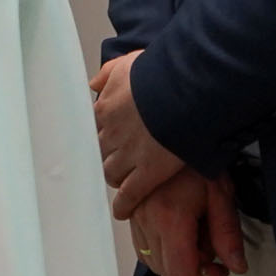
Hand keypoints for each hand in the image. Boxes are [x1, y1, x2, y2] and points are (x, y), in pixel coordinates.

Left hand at [93, 50, 184, 216]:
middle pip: (101, 151)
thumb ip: (109, 75)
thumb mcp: (128, 64)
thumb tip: (94, 85)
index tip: (106, 138)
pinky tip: (122, 211)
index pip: (94, 127)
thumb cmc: (160, 74)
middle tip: (113, 161)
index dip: (103, 134)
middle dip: (106, 156)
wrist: (182, 91)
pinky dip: (124, 204)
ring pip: (112, 172)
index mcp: (105, 108)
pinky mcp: (148, 173)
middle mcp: (111, 133)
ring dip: (115, 178)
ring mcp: (128, 155)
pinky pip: (130, 194)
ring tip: (120, 183)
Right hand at [128, 167, 246, 275]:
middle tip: (211, 248)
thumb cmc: (196, 159)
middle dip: (191, 269)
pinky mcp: (131, 210)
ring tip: (194, 235)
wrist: (170, 131)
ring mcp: (134, 215)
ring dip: (175, 259)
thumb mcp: (221, 194)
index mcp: (170, 217)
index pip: (179, 272)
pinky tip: (177, 230)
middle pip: (164, 271)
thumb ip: (227, 234)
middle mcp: (146, 220)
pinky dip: (160, 248)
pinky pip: (141, 245)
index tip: (220, 270)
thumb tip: (236, 267)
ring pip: (151, 260)